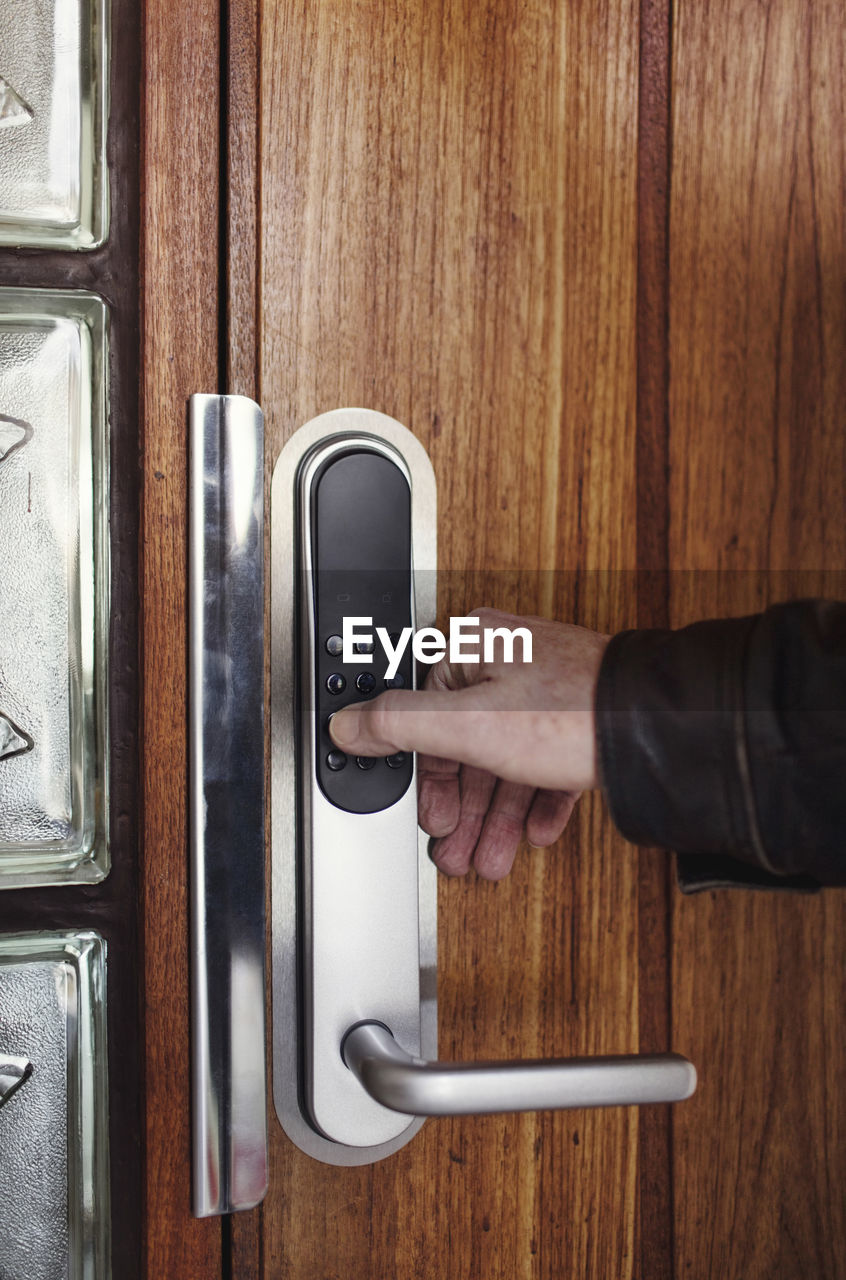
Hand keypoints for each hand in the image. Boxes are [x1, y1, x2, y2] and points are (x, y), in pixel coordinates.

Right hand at [329, 609, 608, 879]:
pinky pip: (547, 763)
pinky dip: (537, 801)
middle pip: (467, 747)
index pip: (425, 719)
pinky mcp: (580, 715)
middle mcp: (507, 664)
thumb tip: (346, 724)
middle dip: (463, 810)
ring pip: (507, 761)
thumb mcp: (466, 726)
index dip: (426, 779)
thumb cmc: (570, 714)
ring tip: (492, 857)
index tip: (431, 818)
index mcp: (471, 653)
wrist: (658, 725)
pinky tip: (536, 831)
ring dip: (496, 816)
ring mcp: (546, 689)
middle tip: (458, 851)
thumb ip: (399, 726)